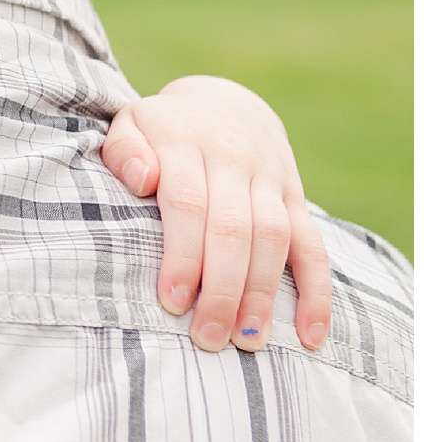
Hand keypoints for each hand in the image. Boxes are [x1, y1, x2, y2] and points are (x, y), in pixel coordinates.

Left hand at [103, 76, 330, 354]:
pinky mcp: (296, 198)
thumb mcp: (130, 124)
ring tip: (247, 341)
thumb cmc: (162, 129)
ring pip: (274, 238)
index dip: (184, 254)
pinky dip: (317, 291)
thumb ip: (125, 150)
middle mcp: (234, 159)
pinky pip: (314, 245)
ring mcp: (271, 179)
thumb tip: (141, 179)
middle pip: (234, 228)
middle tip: (207, 337)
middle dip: (223, 287)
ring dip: (263, 293)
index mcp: (187, 143)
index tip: (173, 301)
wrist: (224, 101)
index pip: (188, 202)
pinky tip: (309, 334)